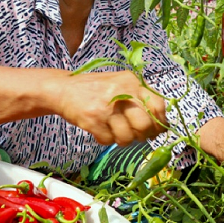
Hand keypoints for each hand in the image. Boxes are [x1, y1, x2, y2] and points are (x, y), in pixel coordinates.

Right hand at [50, 71, 167, 146]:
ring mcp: (106, 107)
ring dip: (123, 140)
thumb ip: (139, 99)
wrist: (63, 88)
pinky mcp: (93, 120)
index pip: (158, 105)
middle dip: (142, 135)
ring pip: (127, 137)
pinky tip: (101, 130)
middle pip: (145, 125)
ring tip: (114, 131)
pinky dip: (106, 140)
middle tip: (135, 134)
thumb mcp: (120, 84)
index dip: (159, 122)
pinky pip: (109, 141)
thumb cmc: (96, 89)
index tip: (155, 130)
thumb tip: (160, 127)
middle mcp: (121, 92)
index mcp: (132, 81)